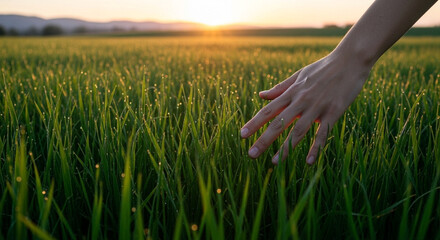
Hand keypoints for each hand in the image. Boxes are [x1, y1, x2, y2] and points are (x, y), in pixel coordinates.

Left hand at [241, 50, 371, 164]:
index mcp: (292, 92)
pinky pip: (323, 133)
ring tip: (274, 162)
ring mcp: (317, 107)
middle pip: (279, 123)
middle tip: (251, 154)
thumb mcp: (299, 75)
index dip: (254, 123)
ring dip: (286, 148)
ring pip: (299, 130)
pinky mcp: (334, 111)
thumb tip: (261, 95)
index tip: (242, 135)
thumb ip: (280, 88)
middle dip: (264, 139)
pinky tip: (309, 162)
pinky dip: (316, 147)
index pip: (269, 110)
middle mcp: (301, 100)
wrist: (351, 59)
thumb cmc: (324, 68)